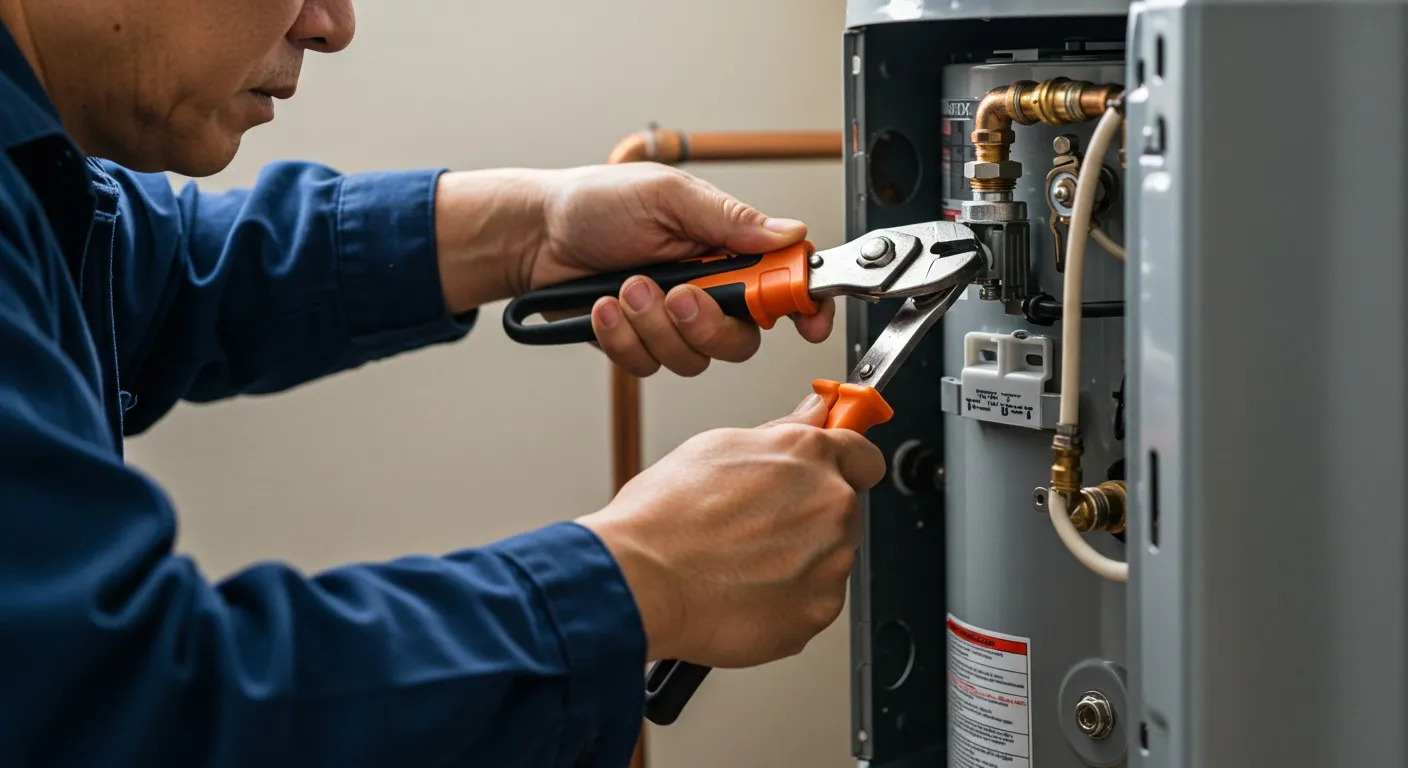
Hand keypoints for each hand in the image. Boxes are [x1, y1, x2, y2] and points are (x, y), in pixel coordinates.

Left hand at [433, 164, 835, 376]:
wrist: (534, 233)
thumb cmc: (597, 203)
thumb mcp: (667, 196)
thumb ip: (729, 219)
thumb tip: (789, 233)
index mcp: (726, 250)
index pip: (783, 283)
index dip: (804, 306)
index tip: (808, 324)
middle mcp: (707, 291)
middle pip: (741, 340)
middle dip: (706, 325)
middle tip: (677, 296)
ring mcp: (672, 323)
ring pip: (693, 359)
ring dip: (654, 326)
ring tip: (625, 287)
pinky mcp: (638, 345)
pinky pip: (647, 364)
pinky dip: (622, 338)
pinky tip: (603, 308)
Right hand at [576, 394, 886, 666]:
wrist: (640, 580)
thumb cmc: (664, 516)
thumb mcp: (717, 446)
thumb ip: (781, 432)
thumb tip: (813, 414)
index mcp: (809, 456)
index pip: (864, 455)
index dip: (845, 464)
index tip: (835, 471)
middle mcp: (831, 506)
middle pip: (843, 511)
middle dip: (809, 517)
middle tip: (756, 525)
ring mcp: (829, 563)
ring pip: (828, 559)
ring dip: (798, 561)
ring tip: (739, 560)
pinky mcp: (817, 612)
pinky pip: (812, 603)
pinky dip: (786, 601)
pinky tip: (743, 589)